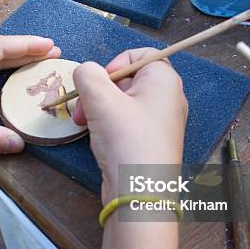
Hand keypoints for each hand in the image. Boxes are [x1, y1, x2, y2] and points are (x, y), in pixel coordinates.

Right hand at [72, 48, 187, 203]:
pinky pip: (125, 122)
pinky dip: (107, 124)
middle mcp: (167, 98)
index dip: (114, 62)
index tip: (99, 81)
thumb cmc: (127, 140)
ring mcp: (159, 122)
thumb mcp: (100, 99)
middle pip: (127, 79)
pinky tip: (95, 137)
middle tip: (82, 107)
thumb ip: (87, 74)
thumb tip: (85, 71)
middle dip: (98, 90)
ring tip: (83, 123)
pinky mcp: (149, 142)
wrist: (140, 194)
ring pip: (122, 102)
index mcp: (164, 80)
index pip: (140, 54)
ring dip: (98, 108)